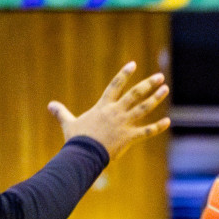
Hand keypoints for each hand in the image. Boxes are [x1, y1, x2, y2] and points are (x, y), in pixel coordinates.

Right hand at [49, 62, 170, 162]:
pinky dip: (157, 127)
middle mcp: (115, 112)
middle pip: (134, 94)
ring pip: (142, 108)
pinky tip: (167, 122)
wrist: (83, 154)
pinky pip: (146, 132)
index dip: (124, 74)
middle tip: (160, 77)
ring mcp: (123, 124)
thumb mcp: (68, 123)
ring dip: (155, 99)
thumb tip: (50, 105)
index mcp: (103, 107)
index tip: (133, 64)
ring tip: (165, 90)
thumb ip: (61, 112)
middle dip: (148, 84)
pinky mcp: (129, 137)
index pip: (115, 85)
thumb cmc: (76, 139)